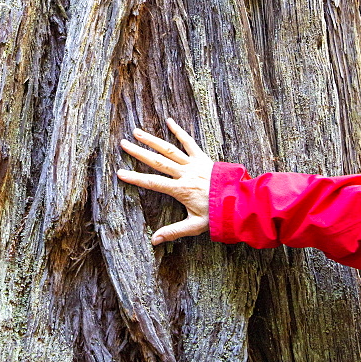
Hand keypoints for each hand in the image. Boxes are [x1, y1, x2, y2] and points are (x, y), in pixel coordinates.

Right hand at [117, 118, 212, 243]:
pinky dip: (179, 131)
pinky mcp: (203, 158)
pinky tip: (169, 121)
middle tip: (123, 144)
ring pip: (169, 149)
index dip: (136, 178)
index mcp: (181, 190)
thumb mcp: (195, 226)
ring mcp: (194, 164)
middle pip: (158, 161)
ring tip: (137, 132)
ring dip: (152, 140)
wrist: (239, 201)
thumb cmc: (217, 215)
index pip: (153, 183)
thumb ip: (173, 231)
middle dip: (139, 153)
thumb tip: (154, 240)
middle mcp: (185, 174)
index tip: (120, 173)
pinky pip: (189, 142)